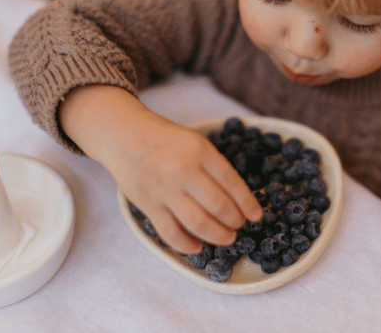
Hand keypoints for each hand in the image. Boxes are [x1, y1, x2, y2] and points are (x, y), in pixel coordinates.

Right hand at [60, 85, 262, 254]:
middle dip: (235, 222)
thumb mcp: (195, 142)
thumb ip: (214, 166)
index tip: (257, 216)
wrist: (124, 134)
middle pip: (219, 207)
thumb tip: (238, 199)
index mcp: (200, 151)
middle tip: (239, 226)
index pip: (232, 183)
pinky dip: (187, 245)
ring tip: (226, 238)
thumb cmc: (165, 139)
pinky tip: (197, 246)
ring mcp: (164, 189)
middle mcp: (183, 170)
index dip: (248, 204)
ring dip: (218, 236)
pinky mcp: (147, 204)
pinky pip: (171, 233)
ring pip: (198, 224)